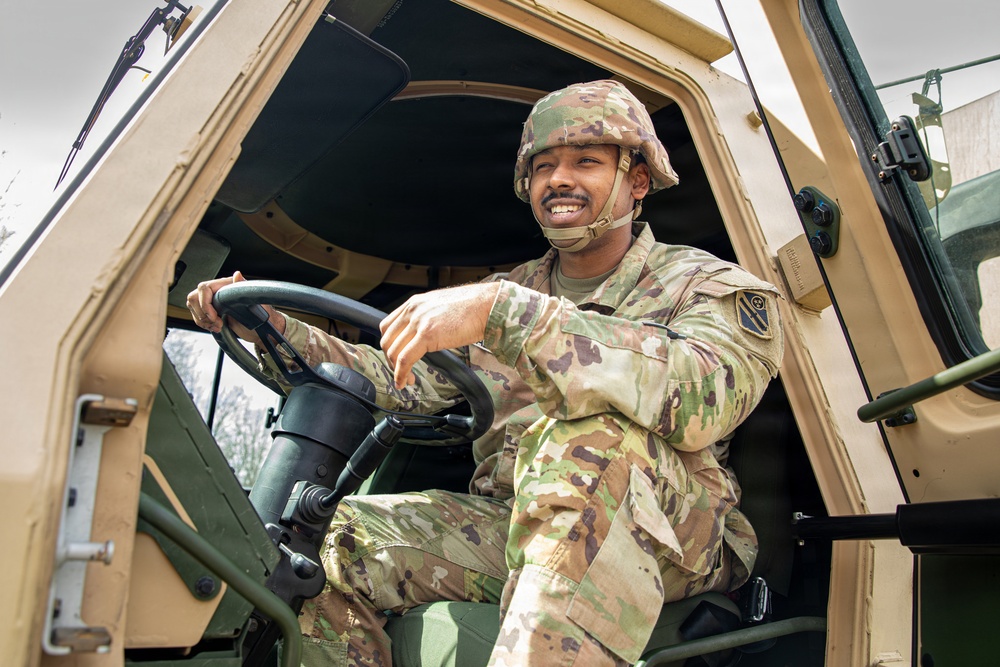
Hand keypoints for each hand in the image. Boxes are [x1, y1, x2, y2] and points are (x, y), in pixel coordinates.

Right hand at [186, 271, 284, 343]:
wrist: (262, 329)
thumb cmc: (261, 315)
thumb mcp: (255, 302)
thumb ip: (244, 288)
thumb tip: (237, 275)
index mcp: (227, 286)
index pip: (204, 288)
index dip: (205, 304)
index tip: (213, 316)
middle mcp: (218, 292)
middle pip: (194, 297)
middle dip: (202, 313)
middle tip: (216, 322)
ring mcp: (214, 302)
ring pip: (193, 306)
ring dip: (202, 319)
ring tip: (217, 326)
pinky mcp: (212, 311)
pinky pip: (198, 314)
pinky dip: (203, 323)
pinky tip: (215, 327)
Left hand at [379, 282, 499, 388]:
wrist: (488, 305)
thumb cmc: (473, 307)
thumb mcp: (441, 308)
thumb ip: (427, 319)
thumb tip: (423, 336)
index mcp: (415, 303)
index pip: (388, 326)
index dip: (389, 345)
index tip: (395, 358)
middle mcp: (413, 310)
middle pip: (387, 339)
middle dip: (390, 360)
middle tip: (400, 372)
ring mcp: (419, 321)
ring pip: (393, 351)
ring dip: (396, 370)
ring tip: (406, 380)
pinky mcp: (428, 334)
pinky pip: (405, 359)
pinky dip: (401, 374)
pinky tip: (405, 381)